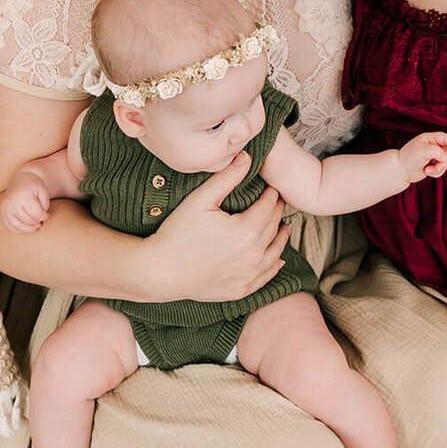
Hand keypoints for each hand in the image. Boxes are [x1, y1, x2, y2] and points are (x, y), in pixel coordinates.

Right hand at [0, 170, 50, 233]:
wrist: (22, 181)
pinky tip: (27, 226)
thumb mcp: (43, 191)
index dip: (44, 216)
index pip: (36, 214)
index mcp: (23, 196)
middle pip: (27, 220)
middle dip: (37, 222)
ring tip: (36, 225)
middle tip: (41, 219)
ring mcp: (6, 209)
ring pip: (17, 226)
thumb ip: (45, 204)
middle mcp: (12, 203)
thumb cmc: (34, 187)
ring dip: (29, 229)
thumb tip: (41, 217)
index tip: (47, 214)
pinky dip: (19, 229)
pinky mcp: (3, 213)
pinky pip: (10, 227)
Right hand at [147, 152, 290, 301]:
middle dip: (277, 213)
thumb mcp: (201, 199)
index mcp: (247, 230)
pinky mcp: (241, 289)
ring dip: (281, 238)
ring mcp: (249, 275)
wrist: (162, 272)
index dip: (271, 195)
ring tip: (284, 227)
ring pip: (275, 253)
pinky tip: (278, 259)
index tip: (272, 188)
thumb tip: (247, 158)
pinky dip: (275, 266)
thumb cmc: (178, 234)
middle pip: (273, 228)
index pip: (268, 207)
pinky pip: (266, 276)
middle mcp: (254, 255)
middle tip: (278, 202)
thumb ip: (226, 177)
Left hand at [397, 131, 446, 184]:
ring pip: (446, 162)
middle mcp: (433, 146)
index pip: (446, 138)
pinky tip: (427, 172)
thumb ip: (438, 152)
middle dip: (444, 162)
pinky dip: (436, 173)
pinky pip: (442, 169)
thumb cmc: (409, 158)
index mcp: (430, 138)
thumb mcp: (423, 151)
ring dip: (439, 168)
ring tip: (428, 170)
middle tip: (436, 167)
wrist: (400, 171)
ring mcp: (434, 156)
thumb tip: (446, 158)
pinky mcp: (433, 165)